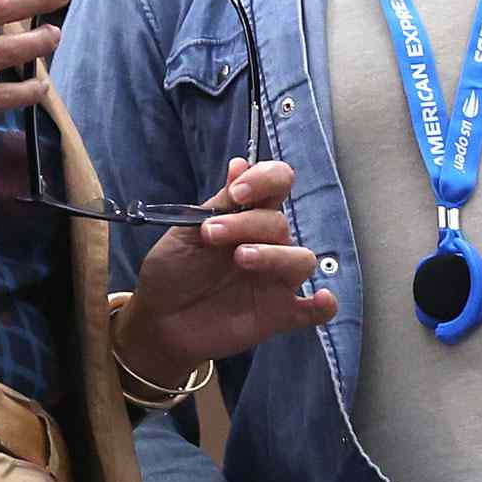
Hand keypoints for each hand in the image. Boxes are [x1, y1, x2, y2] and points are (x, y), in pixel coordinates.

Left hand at [114, 158, 339, 386]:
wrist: (158, 317)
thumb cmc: (173, 268)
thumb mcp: (187, 230)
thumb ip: (219, 203)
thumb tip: (239, 163)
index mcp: (247, 216)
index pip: (276, 184)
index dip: (264, 181)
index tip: (237, 192)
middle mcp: (268, 244)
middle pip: (280, 223)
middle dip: (246, 223)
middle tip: (210, 233)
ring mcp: (275, 279)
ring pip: (301, 259)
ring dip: (276, 255)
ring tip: (242, 257)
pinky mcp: (278, 313)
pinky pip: (313, 311)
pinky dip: (323, 304)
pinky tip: (322, 299)